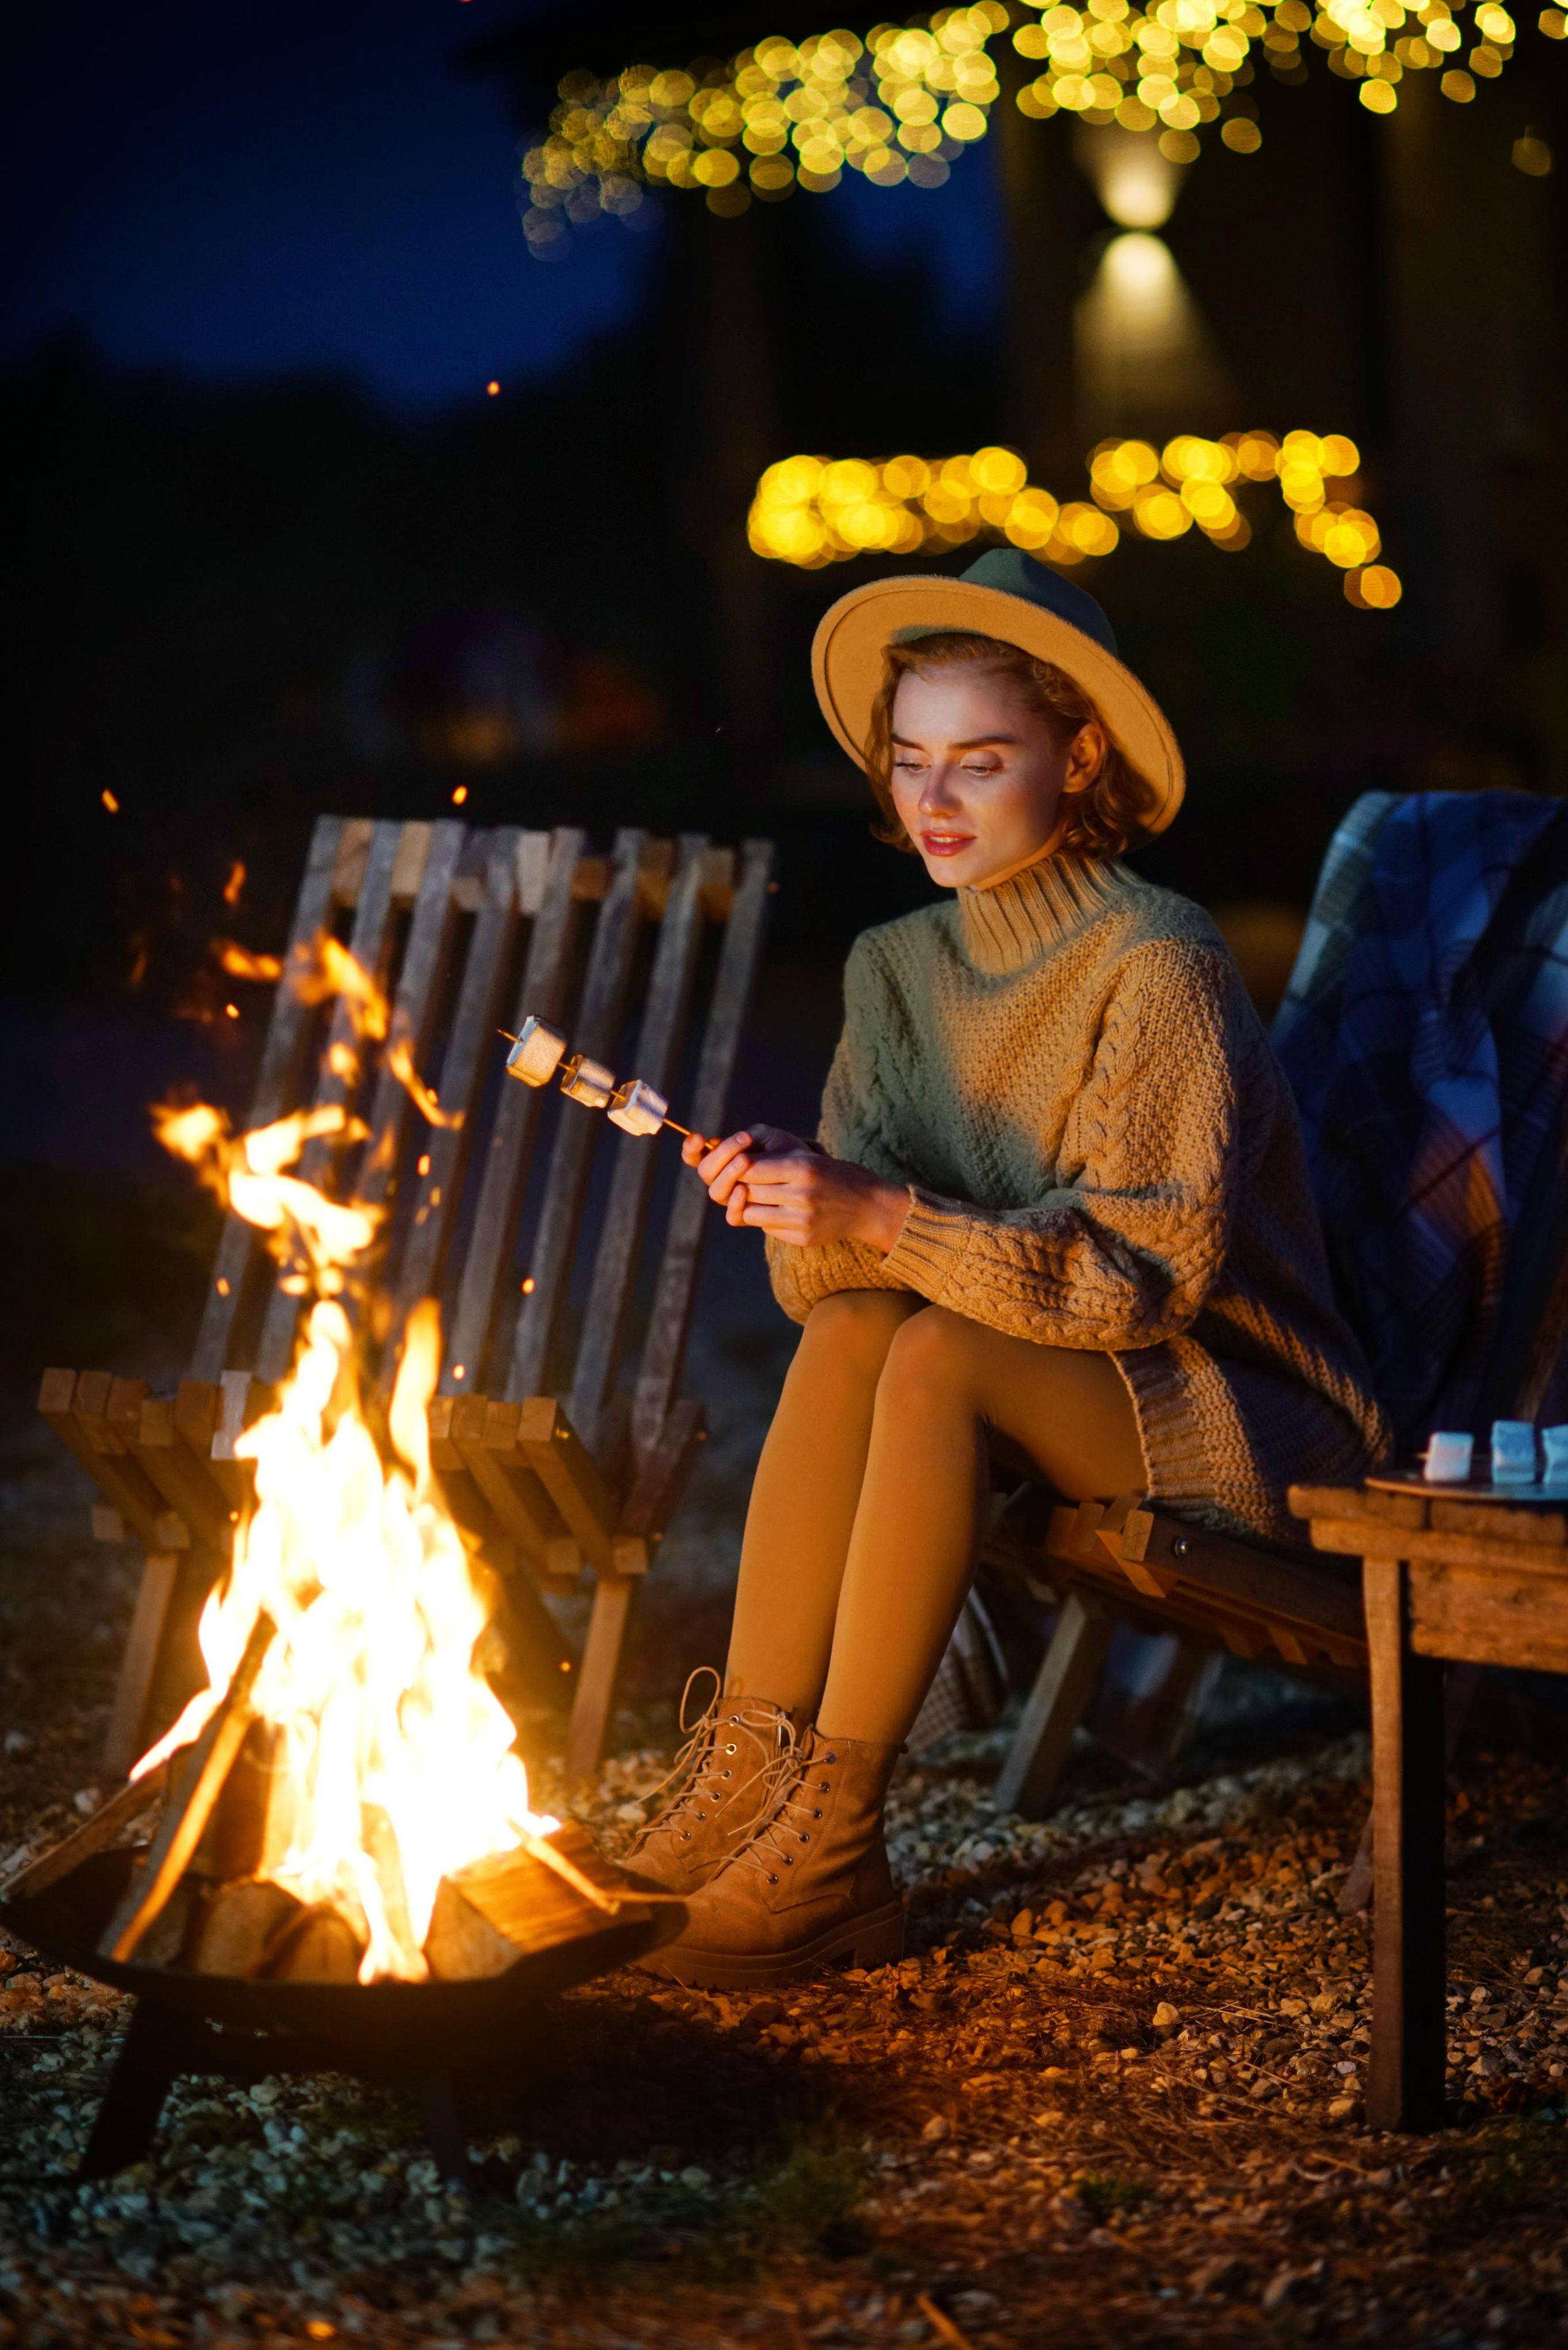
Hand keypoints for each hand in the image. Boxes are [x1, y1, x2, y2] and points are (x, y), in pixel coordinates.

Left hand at [682, 1127, 908, 1252]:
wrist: (868, 1206)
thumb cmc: (833, 1176)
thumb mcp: (809, 1158)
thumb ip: (775, 1161)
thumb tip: (736, 1164)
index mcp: (803, 1168)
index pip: (751, 1168)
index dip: (739, 1168)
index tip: (737, 1167)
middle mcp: (802, 1194)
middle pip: (749, 1191)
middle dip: (741, 1187)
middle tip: (743, 1183)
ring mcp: (802, 1220)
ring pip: (752, 1214)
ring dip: (751, 1206)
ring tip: (761, 1198)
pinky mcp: (803, 1238)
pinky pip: (768, 1229)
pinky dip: (767, 1220)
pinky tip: (780, 1212)